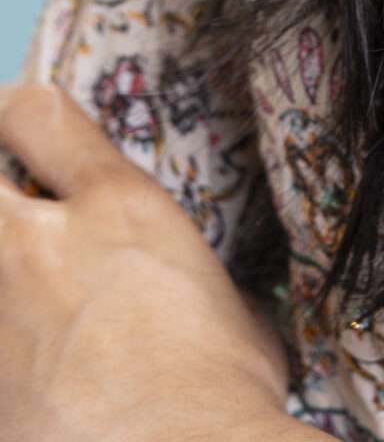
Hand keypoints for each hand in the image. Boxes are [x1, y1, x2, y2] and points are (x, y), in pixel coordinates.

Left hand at [0, 79, 294, 441]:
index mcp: (118, 209)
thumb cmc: (223, 399)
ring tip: (21, 302)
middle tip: (10, 208)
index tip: (17, 123)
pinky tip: (23, 372)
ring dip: (4, 277)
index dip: (19, 113)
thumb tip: (199, 308)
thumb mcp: (231, 311)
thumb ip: (192, 288)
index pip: (37, 114)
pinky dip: (4, 356)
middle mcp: (38, 247)